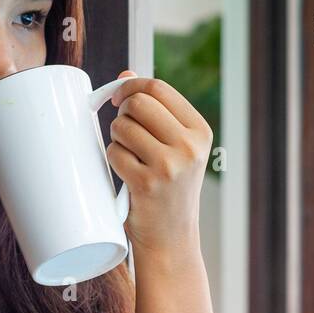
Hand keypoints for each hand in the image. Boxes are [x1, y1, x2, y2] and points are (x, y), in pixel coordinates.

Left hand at [107, 70, 212, 257]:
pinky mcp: (147, 183)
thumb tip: (125, 74)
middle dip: (121, 114)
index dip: (130, 86)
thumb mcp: (174, 148)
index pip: (157, 88)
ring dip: (116, 139)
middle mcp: (189, 146)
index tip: (118, 98)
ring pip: (122, 127)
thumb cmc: (168, 188)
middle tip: (124, 134)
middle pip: (138, 103)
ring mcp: (169, 165)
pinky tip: (126, 174)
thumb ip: (155, 111)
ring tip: (129, 157)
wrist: (172, 239)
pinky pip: (114, 153)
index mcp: (200, 131)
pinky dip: (114, 160)